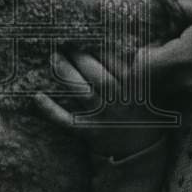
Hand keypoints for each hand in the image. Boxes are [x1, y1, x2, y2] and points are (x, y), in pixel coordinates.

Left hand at [34, 51, 170, 159]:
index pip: (118, 64)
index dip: (102, 48)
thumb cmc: (145, 117)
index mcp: (137, 91)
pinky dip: (51, 111)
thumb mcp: (153, 93)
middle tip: (67, 43)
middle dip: (81, 57)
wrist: (142, 156)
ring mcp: (104, 118)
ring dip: (67, 73)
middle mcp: (120, 103)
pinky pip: (68, 121)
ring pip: (83, 93)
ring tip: (54, 57)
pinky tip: (38, 97)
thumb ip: (145, 70)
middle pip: (98, 76)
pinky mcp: (90, 132)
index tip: (89, 35)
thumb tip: (143, 42)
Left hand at [133, 0, 191, 97]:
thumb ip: (178, 6)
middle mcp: (188, 80)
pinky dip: (188, 76)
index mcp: (182, 58)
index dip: (141, 53)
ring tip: (185, 48)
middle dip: (153, 63)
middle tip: (165, 42)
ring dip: (170, 70)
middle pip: (153, 80)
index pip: (141, 68)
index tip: (153, 39)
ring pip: (171, 86)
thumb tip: (164, 9)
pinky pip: (190, 88)